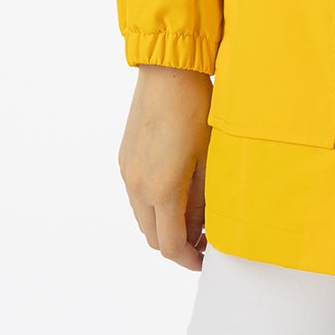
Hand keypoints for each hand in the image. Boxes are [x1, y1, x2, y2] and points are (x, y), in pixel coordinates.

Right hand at [118, 65, 212, 269]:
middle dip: (177, 245)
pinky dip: (154, 206)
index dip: (189, 260)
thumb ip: (203, 202)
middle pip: (153, 237)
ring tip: (193, 217)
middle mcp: (137, 186)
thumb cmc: (196, 111)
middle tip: (203, 241)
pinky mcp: (125, 159)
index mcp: (161, 191)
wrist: (168, 73)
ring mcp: (127, 172)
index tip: (205, 261)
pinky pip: (136, 196)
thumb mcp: (209, 161)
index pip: (171, 245)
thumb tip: (202, 230)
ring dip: (164, 225)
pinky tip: (176, 192)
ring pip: (143, 218)